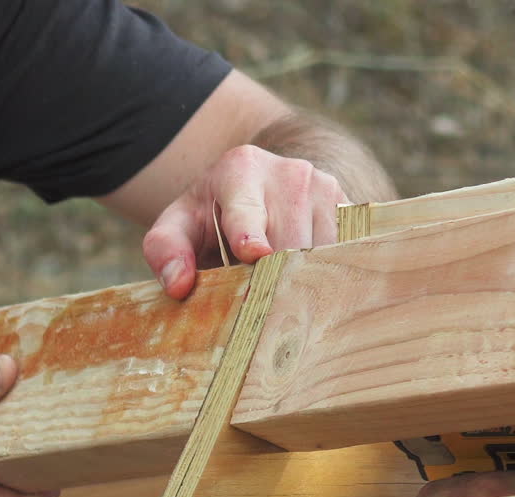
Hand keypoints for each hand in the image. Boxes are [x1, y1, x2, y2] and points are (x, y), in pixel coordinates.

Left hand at [142, 144, 347, 298]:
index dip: (251, 236)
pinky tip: (307, 287)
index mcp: (240, 169)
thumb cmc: (206, 218)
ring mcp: (325, 186)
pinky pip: (344, 252)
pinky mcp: (348, 207)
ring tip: (279, 296)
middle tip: (258, 308)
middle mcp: (289, 172)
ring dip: (301, 281)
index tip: (256, 256)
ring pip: (321, 252)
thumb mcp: (174, 228)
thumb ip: (165, 251)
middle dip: (272, 278)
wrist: (247, 188)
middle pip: (286, 243)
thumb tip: (179, 285)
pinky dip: (326, 275)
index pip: (247, 211)